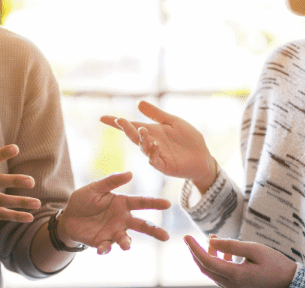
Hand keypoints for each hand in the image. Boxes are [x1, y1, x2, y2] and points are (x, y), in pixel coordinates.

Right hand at [0, 144, 41, 222]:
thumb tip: (7, 152)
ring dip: (21, 202)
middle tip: (31, 181)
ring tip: (38, 203)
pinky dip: (16, 216)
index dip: (2, 153)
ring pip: (3, 201)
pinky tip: (30, 217)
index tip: (15, 148)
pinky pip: (1, 214)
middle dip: (14, 181)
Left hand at [59, 172, 170, 254]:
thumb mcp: (95, 188)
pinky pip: (107, 247)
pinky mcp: (103, 242)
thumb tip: (130, 173)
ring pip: (126, 239)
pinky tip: (101, 249)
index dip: (155, 203)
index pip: (142, 202)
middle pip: (142, 225)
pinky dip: (106, 249)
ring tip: (126, 246)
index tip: (168, 204)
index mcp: (123, 204)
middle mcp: (122, 219)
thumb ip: (111, 181)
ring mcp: (114, 232)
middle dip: (155, 231)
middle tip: (166, 237)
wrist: (67, 217)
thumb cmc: (83, 200)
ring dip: (127, 243)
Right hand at [101, 101, 216, 192]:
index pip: (131, 127)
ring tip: (141, 130)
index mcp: (151, 132)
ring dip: (141, 140)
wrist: (202, 156)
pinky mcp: (165, 166)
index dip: (117, 123)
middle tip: (119, 120)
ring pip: (143, 148)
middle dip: (126, 129)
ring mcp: (156, 156)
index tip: (102, 118)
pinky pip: (155, 160)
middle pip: (134, 136)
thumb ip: (156, 114)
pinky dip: (153, 153)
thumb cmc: (188, 139)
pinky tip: (154, 145)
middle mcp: (150, 144)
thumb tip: (138, 103)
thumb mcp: (172, 122)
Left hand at [184, 235, 296, 287]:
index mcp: (235, 276)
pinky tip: (223, 253)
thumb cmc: (275, 262)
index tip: (186, 237)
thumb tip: (211, 241)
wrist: (290, 282)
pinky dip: (217, 263)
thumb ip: (231, 245)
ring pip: (212, 272)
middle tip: (192, 238)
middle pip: (205, 268)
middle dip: (197, 252)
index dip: (194, 248)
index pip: (207, 261)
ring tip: (213, 239)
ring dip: (209, 256)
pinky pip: (220, 276)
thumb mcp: (254, 249)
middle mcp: (231, 286)